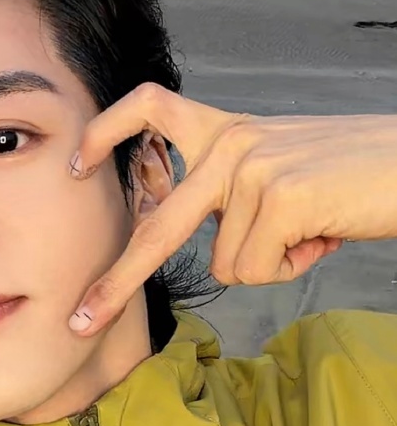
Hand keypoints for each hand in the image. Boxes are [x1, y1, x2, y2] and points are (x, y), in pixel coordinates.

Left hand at [67, 84, 396, 335]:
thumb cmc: (350, 176)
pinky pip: (256, 270)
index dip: (107, 131)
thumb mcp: (280, 171)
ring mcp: (251, 169)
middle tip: (82, 319)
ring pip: (227, 265)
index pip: (151, 106)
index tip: (75, 165)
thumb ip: (234, 195)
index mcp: (227, 131)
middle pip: (158, 226)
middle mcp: (230, 144)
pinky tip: (321, 235)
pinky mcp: (278, 197)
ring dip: (272, 264)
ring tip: (311, 229)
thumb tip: (213, 249)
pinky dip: (291, 267)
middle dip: (118, 280)